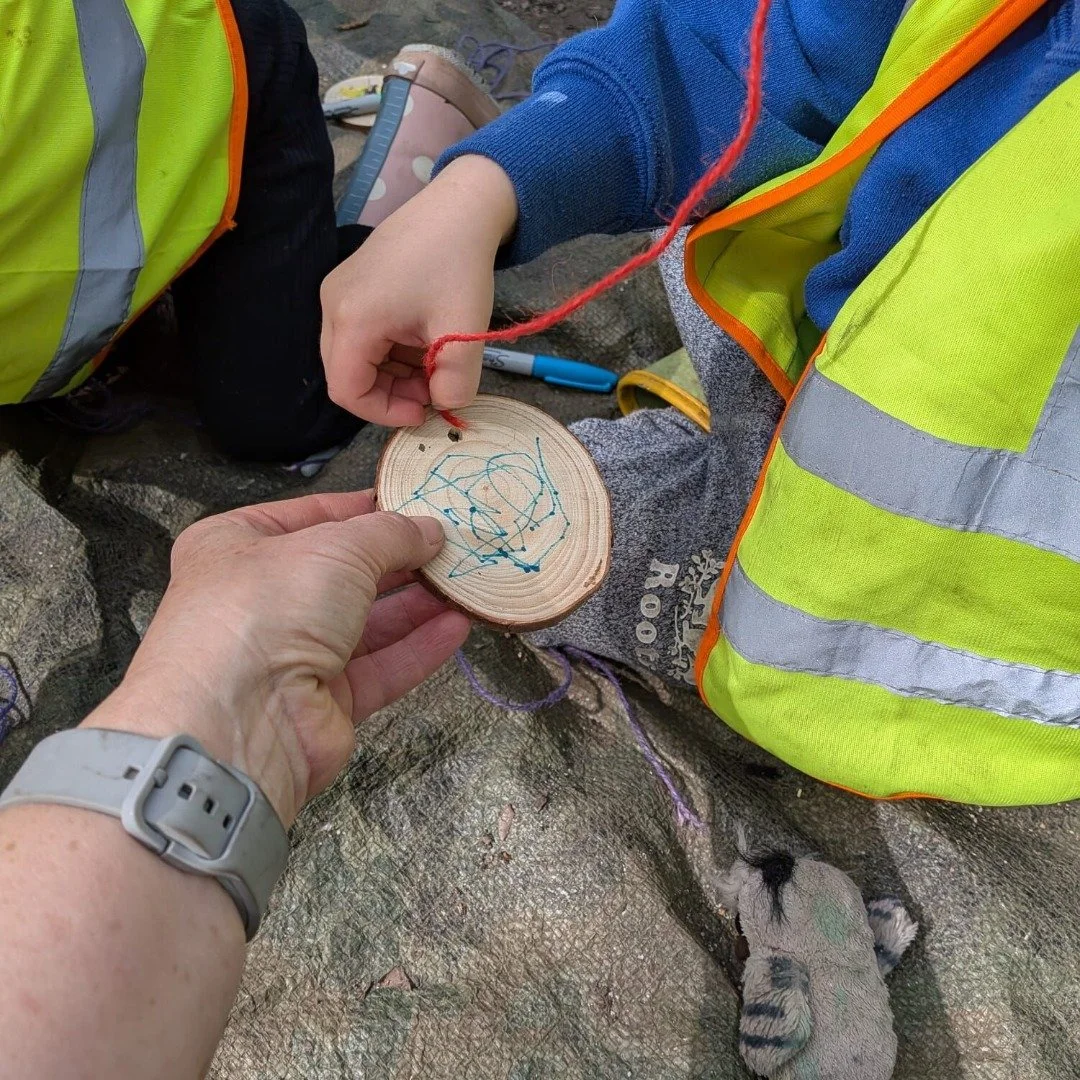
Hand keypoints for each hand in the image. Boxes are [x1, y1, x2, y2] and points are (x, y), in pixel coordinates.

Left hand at [90, 492, 470, 825]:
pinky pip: (380, 668)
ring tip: (464, 582)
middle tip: (451, 545)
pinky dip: (418, 648)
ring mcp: (291, 655)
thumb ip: (391, 534)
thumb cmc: (266, 609)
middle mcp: (261, 600)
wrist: (240, 721)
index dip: (363, 509)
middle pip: (343, 573)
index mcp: (237, 546)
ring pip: (367, 623)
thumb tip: (429, 529)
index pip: (310, 517)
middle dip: (399, 560)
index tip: (413, 503)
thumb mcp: (336, 546)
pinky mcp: (324, 702)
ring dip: (417, 603)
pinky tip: (456, 627)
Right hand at [320, 155, 518, 424]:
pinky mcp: (352, 286)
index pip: (347, 390)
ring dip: (393, 373)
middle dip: (390, 393)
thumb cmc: (459, 264)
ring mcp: (339, 293)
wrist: (460, 206)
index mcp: (353, 318)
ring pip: (355, 358)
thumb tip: (446, 407)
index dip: (384, 412)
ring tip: (435, 364)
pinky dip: (391, 352)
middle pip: (346, 375)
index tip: (424, 410)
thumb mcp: (464, 331)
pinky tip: (424, 342)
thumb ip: (456, 382)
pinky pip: (361, 336)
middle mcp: (333, 306)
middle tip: (433, 389)